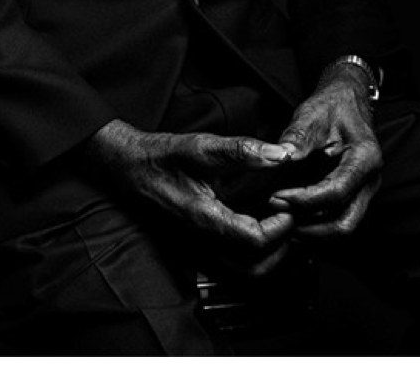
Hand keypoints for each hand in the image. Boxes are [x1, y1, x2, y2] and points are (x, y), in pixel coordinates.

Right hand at [83, 120, 295, 276]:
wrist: (130, 168)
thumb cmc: (160, 158)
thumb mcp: (201, 147)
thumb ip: (241, 151)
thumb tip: (279, 155)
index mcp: (205, 219)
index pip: (255, 240)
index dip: (281, 223)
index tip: (288, 201)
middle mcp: (202, 242)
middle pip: (255, 268)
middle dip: (281, 246)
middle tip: (289, 218)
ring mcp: (199, 249)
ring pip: (244, 272)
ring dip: (269, 255)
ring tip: (278, 224)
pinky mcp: (198, 247)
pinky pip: (232, 264)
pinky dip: (252, 253)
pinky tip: (257, 224)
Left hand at [268, 65, 382, 239]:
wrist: (347, 101)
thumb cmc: (331, 105)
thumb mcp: (311, 113)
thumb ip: (297, 137)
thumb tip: (280, 158)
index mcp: (366, 157)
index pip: (336, 192)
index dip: (304, 200)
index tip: (276, 197)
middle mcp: (371, 180)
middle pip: (345, 222)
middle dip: (310, 227)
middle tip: (278, 218)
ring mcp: (365, 191)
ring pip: (343, 226)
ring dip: (312, 231)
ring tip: (281, 222)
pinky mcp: (355, 195)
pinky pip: (338, 219)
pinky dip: (316, 225)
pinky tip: (292, 217)